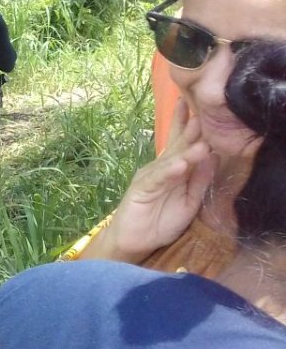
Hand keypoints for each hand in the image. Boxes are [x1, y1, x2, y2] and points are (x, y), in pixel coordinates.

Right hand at [96, 100, 217, 262]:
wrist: (134, 242)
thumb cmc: (160, 221)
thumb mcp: (189, 202)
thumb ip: (200, 180)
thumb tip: (215, 156)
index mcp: (172, 170)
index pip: (183, 144)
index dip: (190, 126)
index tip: (200, 107)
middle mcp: (160, 169)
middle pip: (175, 145)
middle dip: (187, 127)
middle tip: (197, 106)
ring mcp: (149, 178)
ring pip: (170, 161)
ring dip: (185, 150)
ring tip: (200, 138)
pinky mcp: (141, 190)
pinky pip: (157, 179)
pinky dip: (169, 171)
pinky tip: (179, 164)